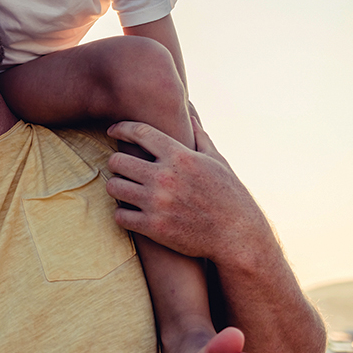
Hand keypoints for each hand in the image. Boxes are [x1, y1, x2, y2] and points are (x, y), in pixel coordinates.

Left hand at [105, 118, 267, 265]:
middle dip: (117, 163)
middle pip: (117, 161)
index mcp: (181, 157)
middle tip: (122, 168)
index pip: (140, 132)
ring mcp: (157, 203)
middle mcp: (165, 178)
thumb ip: (200, 138)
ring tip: (124, 189)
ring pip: (113, 187)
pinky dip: (122, 214)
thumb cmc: (230, 197)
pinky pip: (119, 215)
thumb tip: (191, 115)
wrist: (239, 238)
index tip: (113, 130)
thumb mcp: (218, 163)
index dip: (122, 128)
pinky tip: (131, 212)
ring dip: (117, 187)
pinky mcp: (153, 227)